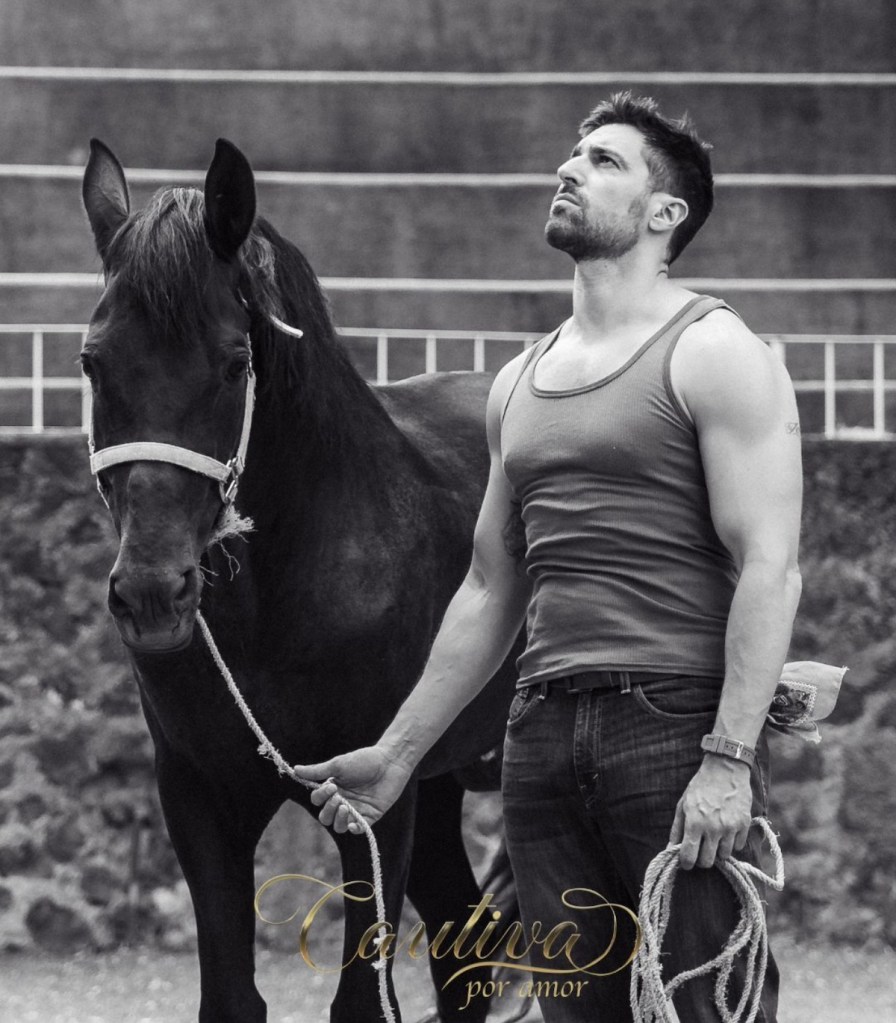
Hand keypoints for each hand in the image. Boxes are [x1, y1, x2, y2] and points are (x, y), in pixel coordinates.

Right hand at [293, 746, 414, 834]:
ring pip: (339, 826)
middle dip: (328, 810)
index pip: (318, 801)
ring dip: (338, 820)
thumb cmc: (364, 760)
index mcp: (333, 789)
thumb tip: (294, 769)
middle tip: (338, 798)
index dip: (320, 798)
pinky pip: (358, 829)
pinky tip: (353, 823)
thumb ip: (317, 771)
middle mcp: (343, 801)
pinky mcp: (370, 816)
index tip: (331, 786)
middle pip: (326, 817)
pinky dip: (353, 829)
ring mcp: (356, 810)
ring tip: (345, 807)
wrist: (390, 762)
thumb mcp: (338, 765)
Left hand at [669, 756, 752, 868]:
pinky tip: (727, 830)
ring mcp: (730, 827)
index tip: (686, 862)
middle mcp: (713, 828)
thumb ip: (677, 828)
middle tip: (701, 850)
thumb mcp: (683, 804)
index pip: (689, 856)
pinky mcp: (744, 825)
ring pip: (724, 856)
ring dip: (718, 850)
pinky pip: (738, 846)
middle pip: (707, 862)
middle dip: (702, 859)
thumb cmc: (700, 786)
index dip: (686, 863)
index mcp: (694, 823)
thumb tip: (670, 849)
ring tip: (714, 836)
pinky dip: (732, 842)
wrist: (725, 769)